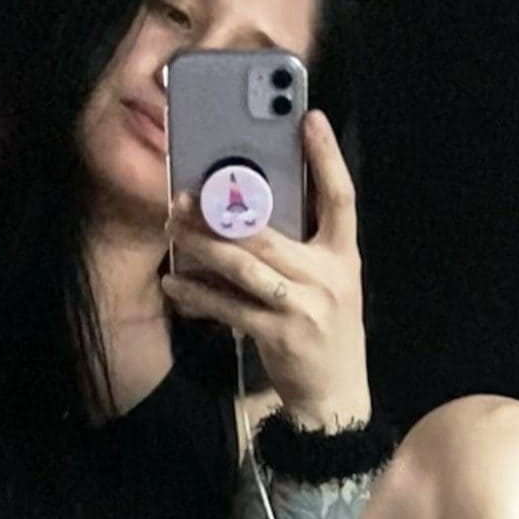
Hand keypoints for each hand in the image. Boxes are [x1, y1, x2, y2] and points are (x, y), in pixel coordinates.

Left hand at [161, 110, 370, 428]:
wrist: (335, 399)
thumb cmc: (325, 334)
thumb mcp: (329, 286)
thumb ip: (302, 251)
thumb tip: (249, 213)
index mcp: (344, 258)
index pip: (342, 198)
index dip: (327, 157)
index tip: (309, 119)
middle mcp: (328, 277)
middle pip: (269, 232)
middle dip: (222, 210)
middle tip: (184, 194)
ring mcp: (303, 307)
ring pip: (244, 265)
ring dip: (203, 246)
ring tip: (174, 230)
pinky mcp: (278, 334)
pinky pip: (230, 307)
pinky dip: (199, 295)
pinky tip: (176, 284)